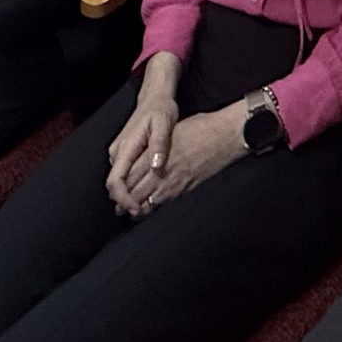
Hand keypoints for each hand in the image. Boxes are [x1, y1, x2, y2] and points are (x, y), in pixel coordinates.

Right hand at [105, 60, 180, 211]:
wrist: (154, 96)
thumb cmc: (160, 109)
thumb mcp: (164, 123)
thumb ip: (159, 145)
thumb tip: (155, 166)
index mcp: (126, 146)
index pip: (115, 181)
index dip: (123, 198)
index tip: (136, 209)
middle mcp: (118, 151)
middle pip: (114, 185)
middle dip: (125, 202)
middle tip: (142, 213)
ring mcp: (119, 152)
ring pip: (118, 181)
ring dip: (127, 195)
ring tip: (144, 207)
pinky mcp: (124, 153)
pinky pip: (123, 175)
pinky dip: (130, 187)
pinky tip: (143, 193)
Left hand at [124, 106, 243, 213]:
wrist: (226, 135)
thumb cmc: (203, 128)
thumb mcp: (173, 130)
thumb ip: (157, 145)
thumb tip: (147, 154)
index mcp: (158, 153)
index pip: (132, 174)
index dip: (122, 185)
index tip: (116, 192)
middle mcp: (165, 169)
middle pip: (138, 190)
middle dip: (126, 201)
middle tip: (118, 208)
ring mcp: (176, 180)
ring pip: (151, 199)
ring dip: (139, 207)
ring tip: (130, 213)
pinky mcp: (188, 186)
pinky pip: (167, 201)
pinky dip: (156, 207)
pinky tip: (152, 210)